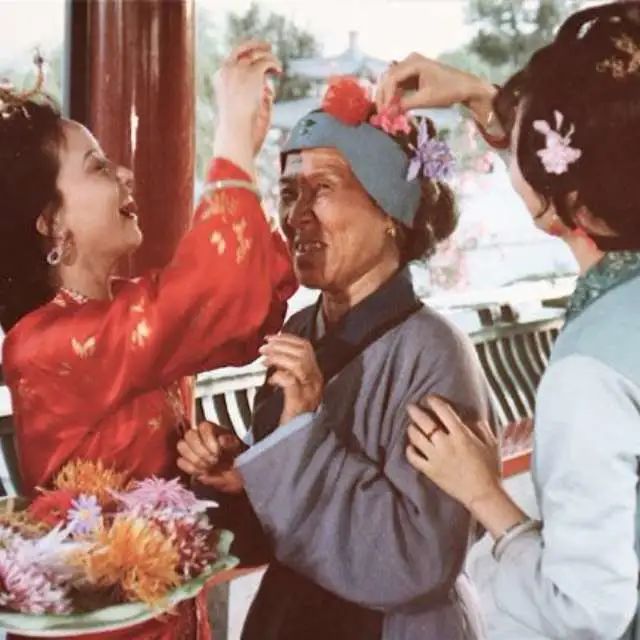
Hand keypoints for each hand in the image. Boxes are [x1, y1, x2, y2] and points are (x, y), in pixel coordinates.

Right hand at [177, 421, 245, 493]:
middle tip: (214, 461)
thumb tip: (221, 440)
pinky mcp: (185, 461)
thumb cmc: (235, 455)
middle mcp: (198, 435)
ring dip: (196, 459)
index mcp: (211, 428)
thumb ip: (231, 442)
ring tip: (209, 466)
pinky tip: (202, 472)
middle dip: (201, 451)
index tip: (217, 452)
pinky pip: (180, 461)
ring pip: (182, 446)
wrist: (234, 472)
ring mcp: (190, 447)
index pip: (203, 427)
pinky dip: (191, 468)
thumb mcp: (238, 447)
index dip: (208, 440)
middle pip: (189, 435)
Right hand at [214, 41, 280, 153]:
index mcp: (220, 80)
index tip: (254, 61)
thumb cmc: (239, 130)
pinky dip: (274, 64)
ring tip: (277, 66)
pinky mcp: (254, 73)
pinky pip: (266, 61)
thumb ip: (256, 98)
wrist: (236, 132)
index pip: (232, 60)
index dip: (244, 57)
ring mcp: (240, 70)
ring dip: (268, 57)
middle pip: (242, 50)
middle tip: (268, 47)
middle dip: (255, 47)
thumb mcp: (245, 111)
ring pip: (256, 54)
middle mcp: (228, 71)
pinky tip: (279, 71)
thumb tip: (268, 90)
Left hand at [259, 334, 323, 424]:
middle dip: (280, 345)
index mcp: (315, 374)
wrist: (296, 441)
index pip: (306, 347)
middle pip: (302, 352)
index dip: (287, 338)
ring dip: (278, 358)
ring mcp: (310, 392)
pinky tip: (269, 381)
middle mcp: (316, 381)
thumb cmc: (291, 413)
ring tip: (263, 360)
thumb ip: (288, 370)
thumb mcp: (294, 388)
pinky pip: (291, 382)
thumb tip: (272, 352)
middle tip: (263, 347)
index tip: (271, 337)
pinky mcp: (300, 403)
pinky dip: (278, 377)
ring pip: (298, 364)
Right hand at [375, 53, 495, 121]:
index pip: (392, 78)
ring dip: (388, 96)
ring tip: (386, 111)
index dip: (385, 96)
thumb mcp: (426, 99)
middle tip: (380, 113)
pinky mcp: (414, 74)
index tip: (383, 112)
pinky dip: (395, 95)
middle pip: (388, 78)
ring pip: (392, 81)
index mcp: (414, 62)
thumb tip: (388, 114)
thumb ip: (405, 105)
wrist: (466, 87)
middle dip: (383, 96)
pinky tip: (393, 106)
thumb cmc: (448, 91)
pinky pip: (399, 84)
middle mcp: (410, 60)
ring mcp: (411, 66)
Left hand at [405, 396, 500, 509]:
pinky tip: (410, 446)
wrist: (483, 495)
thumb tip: (473, 418)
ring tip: (411, 425)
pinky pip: (414, 458)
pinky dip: (409, 450)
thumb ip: (482, 428)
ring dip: (412, 429)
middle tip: (410, 407)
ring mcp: (435, 457)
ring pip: (416, 438)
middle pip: (425, 422)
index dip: (434, 402)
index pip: (443, 411)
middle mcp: (445, 443)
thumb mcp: (491, 445)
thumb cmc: (490, 470)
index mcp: (461, 434)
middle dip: (415, 411)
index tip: (430, 399)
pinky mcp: (430, 471)